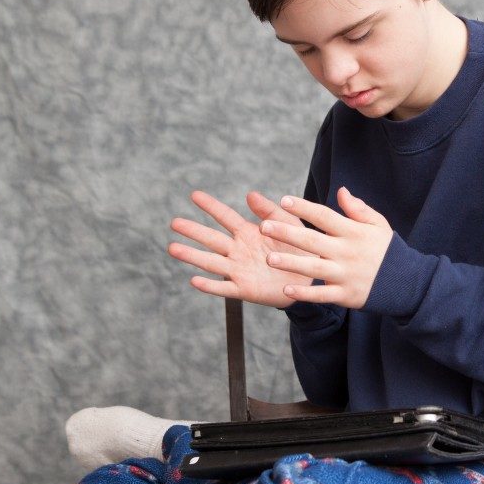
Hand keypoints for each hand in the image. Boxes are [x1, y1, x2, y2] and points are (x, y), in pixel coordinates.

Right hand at [168, 190, 315, 307]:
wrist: (310, 278)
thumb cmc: (299, 249)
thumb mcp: (288, 225)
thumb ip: (271, 211)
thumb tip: (250, 194)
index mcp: (247, 233)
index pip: (225, 217)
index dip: (211, 206)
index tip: (194, 195)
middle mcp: (238, 250)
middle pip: (211, 239)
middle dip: (193, 231)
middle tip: (174, 222)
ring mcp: (239, 270)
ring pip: (211, 262)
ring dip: (192, 256)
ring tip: (173, 248)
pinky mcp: (244, 289)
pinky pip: (223, 287)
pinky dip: (209, 285)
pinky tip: (194, 280)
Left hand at [259, 186, 393, 308]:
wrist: (406, 281)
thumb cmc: (387, 250)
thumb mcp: (378, 224)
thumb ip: (358, 209)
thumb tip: (341, 191)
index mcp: (353, 232)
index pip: (324, 216)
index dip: (304, 208)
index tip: (284, 200)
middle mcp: (346, 252)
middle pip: (312, 240)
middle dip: (287, 234)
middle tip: (264, 227)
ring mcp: (345, 275)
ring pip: (313, 268)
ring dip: (291, 263)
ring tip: (269, 259)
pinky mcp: (346, 295)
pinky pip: (322, 295)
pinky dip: (305, 294)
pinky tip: (286, 290)